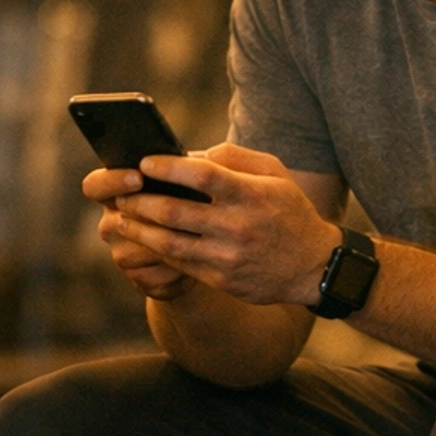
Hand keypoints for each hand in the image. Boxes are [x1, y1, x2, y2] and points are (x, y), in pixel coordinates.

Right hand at [82, 163, 195, 300]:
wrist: (208, 247)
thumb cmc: (198, 200)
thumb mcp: (194, 180)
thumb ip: (187, 168)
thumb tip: (193, 161)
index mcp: (118, 192)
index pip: (95, 186)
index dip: (111, 181)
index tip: (138, 177)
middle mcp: (113, 222)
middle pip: (113, 222)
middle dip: (145, 217)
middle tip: (173, 211)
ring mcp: (123, 252)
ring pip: (132, 251)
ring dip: (164, 244)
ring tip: (195, 237)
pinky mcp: (141, 279)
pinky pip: (150, 277)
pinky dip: (174, 270)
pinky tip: (197, 262)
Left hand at [103, 142, 339, 308]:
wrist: (313, 266)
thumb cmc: (288, 210)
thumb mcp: (274, 174)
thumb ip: (234, 157)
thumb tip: (190, 155)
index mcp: (250, 195)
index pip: (202, 176)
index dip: (169, 168)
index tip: (145, 163)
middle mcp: (238, 226)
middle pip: (175, 212)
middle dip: (141, 201)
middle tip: (122, 193)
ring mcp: (228, 257)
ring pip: (169, 243)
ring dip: (139, 229)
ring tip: (121, 218)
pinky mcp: (222, 280)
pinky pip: (180, 264)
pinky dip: (156, 251)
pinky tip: (144, 240)